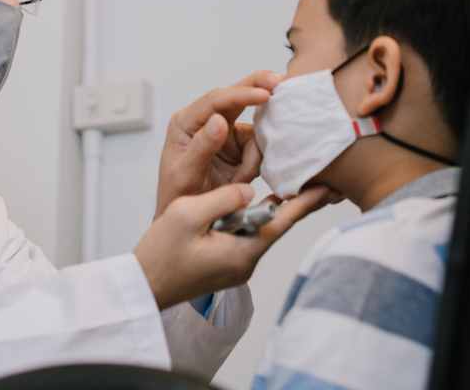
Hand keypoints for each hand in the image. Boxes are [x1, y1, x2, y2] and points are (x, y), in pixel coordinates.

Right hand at [134, 182, 331, 309]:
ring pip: (259, 230)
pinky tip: (254, 205)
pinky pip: (245, 237)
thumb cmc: (160, 254)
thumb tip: (250, 190)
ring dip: (271, 210)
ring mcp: (235, 266)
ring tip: (290, 187)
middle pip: (275, 226)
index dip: (305, 202)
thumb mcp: (188, 215)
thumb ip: (223, 198)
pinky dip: (253, 219)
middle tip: (319, 183)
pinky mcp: (225, 265)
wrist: (143, 286)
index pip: (282, 222)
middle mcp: (244, 262)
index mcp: (241, 252)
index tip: (327, 187)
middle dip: (295, 204)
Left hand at [156, 70, 283, 218]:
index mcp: (186, 122)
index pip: (215, 100)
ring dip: (253, 155)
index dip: (241, 94)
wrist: (187, 219)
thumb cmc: (176, 195)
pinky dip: (255, 164)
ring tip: (239, 179)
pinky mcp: (238, 147)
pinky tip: (242, 179)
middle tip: (280, 82)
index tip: (264, 94)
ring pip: (253, 130)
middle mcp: (206, 122)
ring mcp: (224, 134)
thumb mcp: (185, 175)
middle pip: (235, 96)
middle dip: (257, 88)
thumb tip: (219, 120)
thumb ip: (201, 147)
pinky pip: (257, 147)